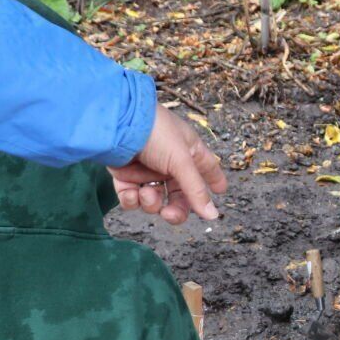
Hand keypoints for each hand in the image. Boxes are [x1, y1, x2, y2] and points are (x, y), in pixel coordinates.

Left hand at [108, 105, 227, 224]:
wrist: (118, 124)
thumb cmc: (156, 133)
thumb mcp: (181, 161)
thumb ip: (196, 190)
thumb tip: (212, 215)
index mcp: (188, 152)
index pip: (206, 169)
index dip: (214, 180)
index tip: (220, 191)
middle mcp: (169, 163)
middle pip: (179, 196)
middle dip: (175, 209)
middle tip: (170, 214)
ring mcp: (147, 171)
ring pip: (154, 201)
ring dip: (150, 202)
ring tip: (146, 193)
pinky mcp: (125, 176)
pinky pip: (132, 199)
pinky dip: (131, 200)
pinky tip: (132, 193)